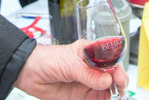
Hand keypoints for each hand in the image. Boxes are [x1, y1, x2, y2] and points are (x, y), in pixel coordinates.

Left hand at [14, 39, 129, 99]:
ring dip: (114, 92)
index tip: (119, 75)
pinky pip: (99, 99)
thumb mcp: (68, 63)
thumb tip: (105, 80)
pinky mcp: (83, 96)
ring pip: (108, 88)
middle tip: (119, 86)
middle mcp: (91, 67)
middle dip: (119, 80)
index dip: (117, 66)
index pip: (110, 58)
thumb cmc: (46, 59)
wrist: (29, 74)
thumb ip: (87, 73)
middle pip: (112, 74)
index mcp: (89, 52)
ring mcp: (88, 82)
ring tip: (115, 95)